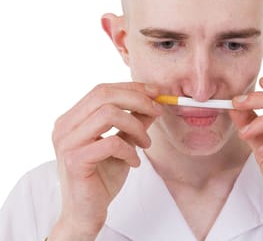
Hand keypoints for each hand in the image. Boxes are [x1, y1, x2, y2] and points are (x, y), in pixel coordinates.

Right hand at [49, 82, 161, 239]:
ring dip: (136, 126)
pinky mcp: (75, 161)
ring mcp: (67, 143)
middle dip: (137, 100)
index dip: (131, 88)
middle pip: (104, 95)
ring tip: (146, 143)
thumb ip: (134, 121)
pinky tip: (134, 162)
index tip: (156, 93)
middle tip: (158, 111)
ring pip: (108, 114)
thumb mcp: (123, 142)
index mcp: (73, 118)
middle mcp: (65, 126)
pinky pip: (111, 143)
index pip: (102, 90)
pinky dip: (130, 150)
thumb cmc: (102, 177)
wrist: (86, 213)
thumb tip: (153, 102)